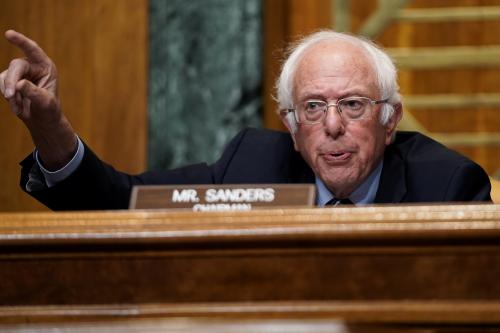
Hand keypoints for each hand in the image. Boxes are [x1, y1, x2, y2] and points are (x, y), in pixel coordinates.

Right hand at [1, 30, 76, 169]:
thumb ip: (34, 92)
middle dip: (11, 81)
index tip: (9, 34)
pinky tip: (17, 106)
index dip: (21, 41)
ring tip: (19, 108)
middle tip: (10, 96)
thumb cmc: (49, 110)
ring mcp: (20, 72)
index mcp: (46, 67)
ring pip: (5, 76)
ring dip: (10, 93)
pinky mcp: (10, 80)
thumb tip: (19, 83)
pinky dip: (7, 96)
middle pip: (16, 66)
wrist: (42, 120)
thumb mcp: (45, 103)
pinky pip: (1, 84)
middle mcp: (33, 66)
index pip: (33, 50)